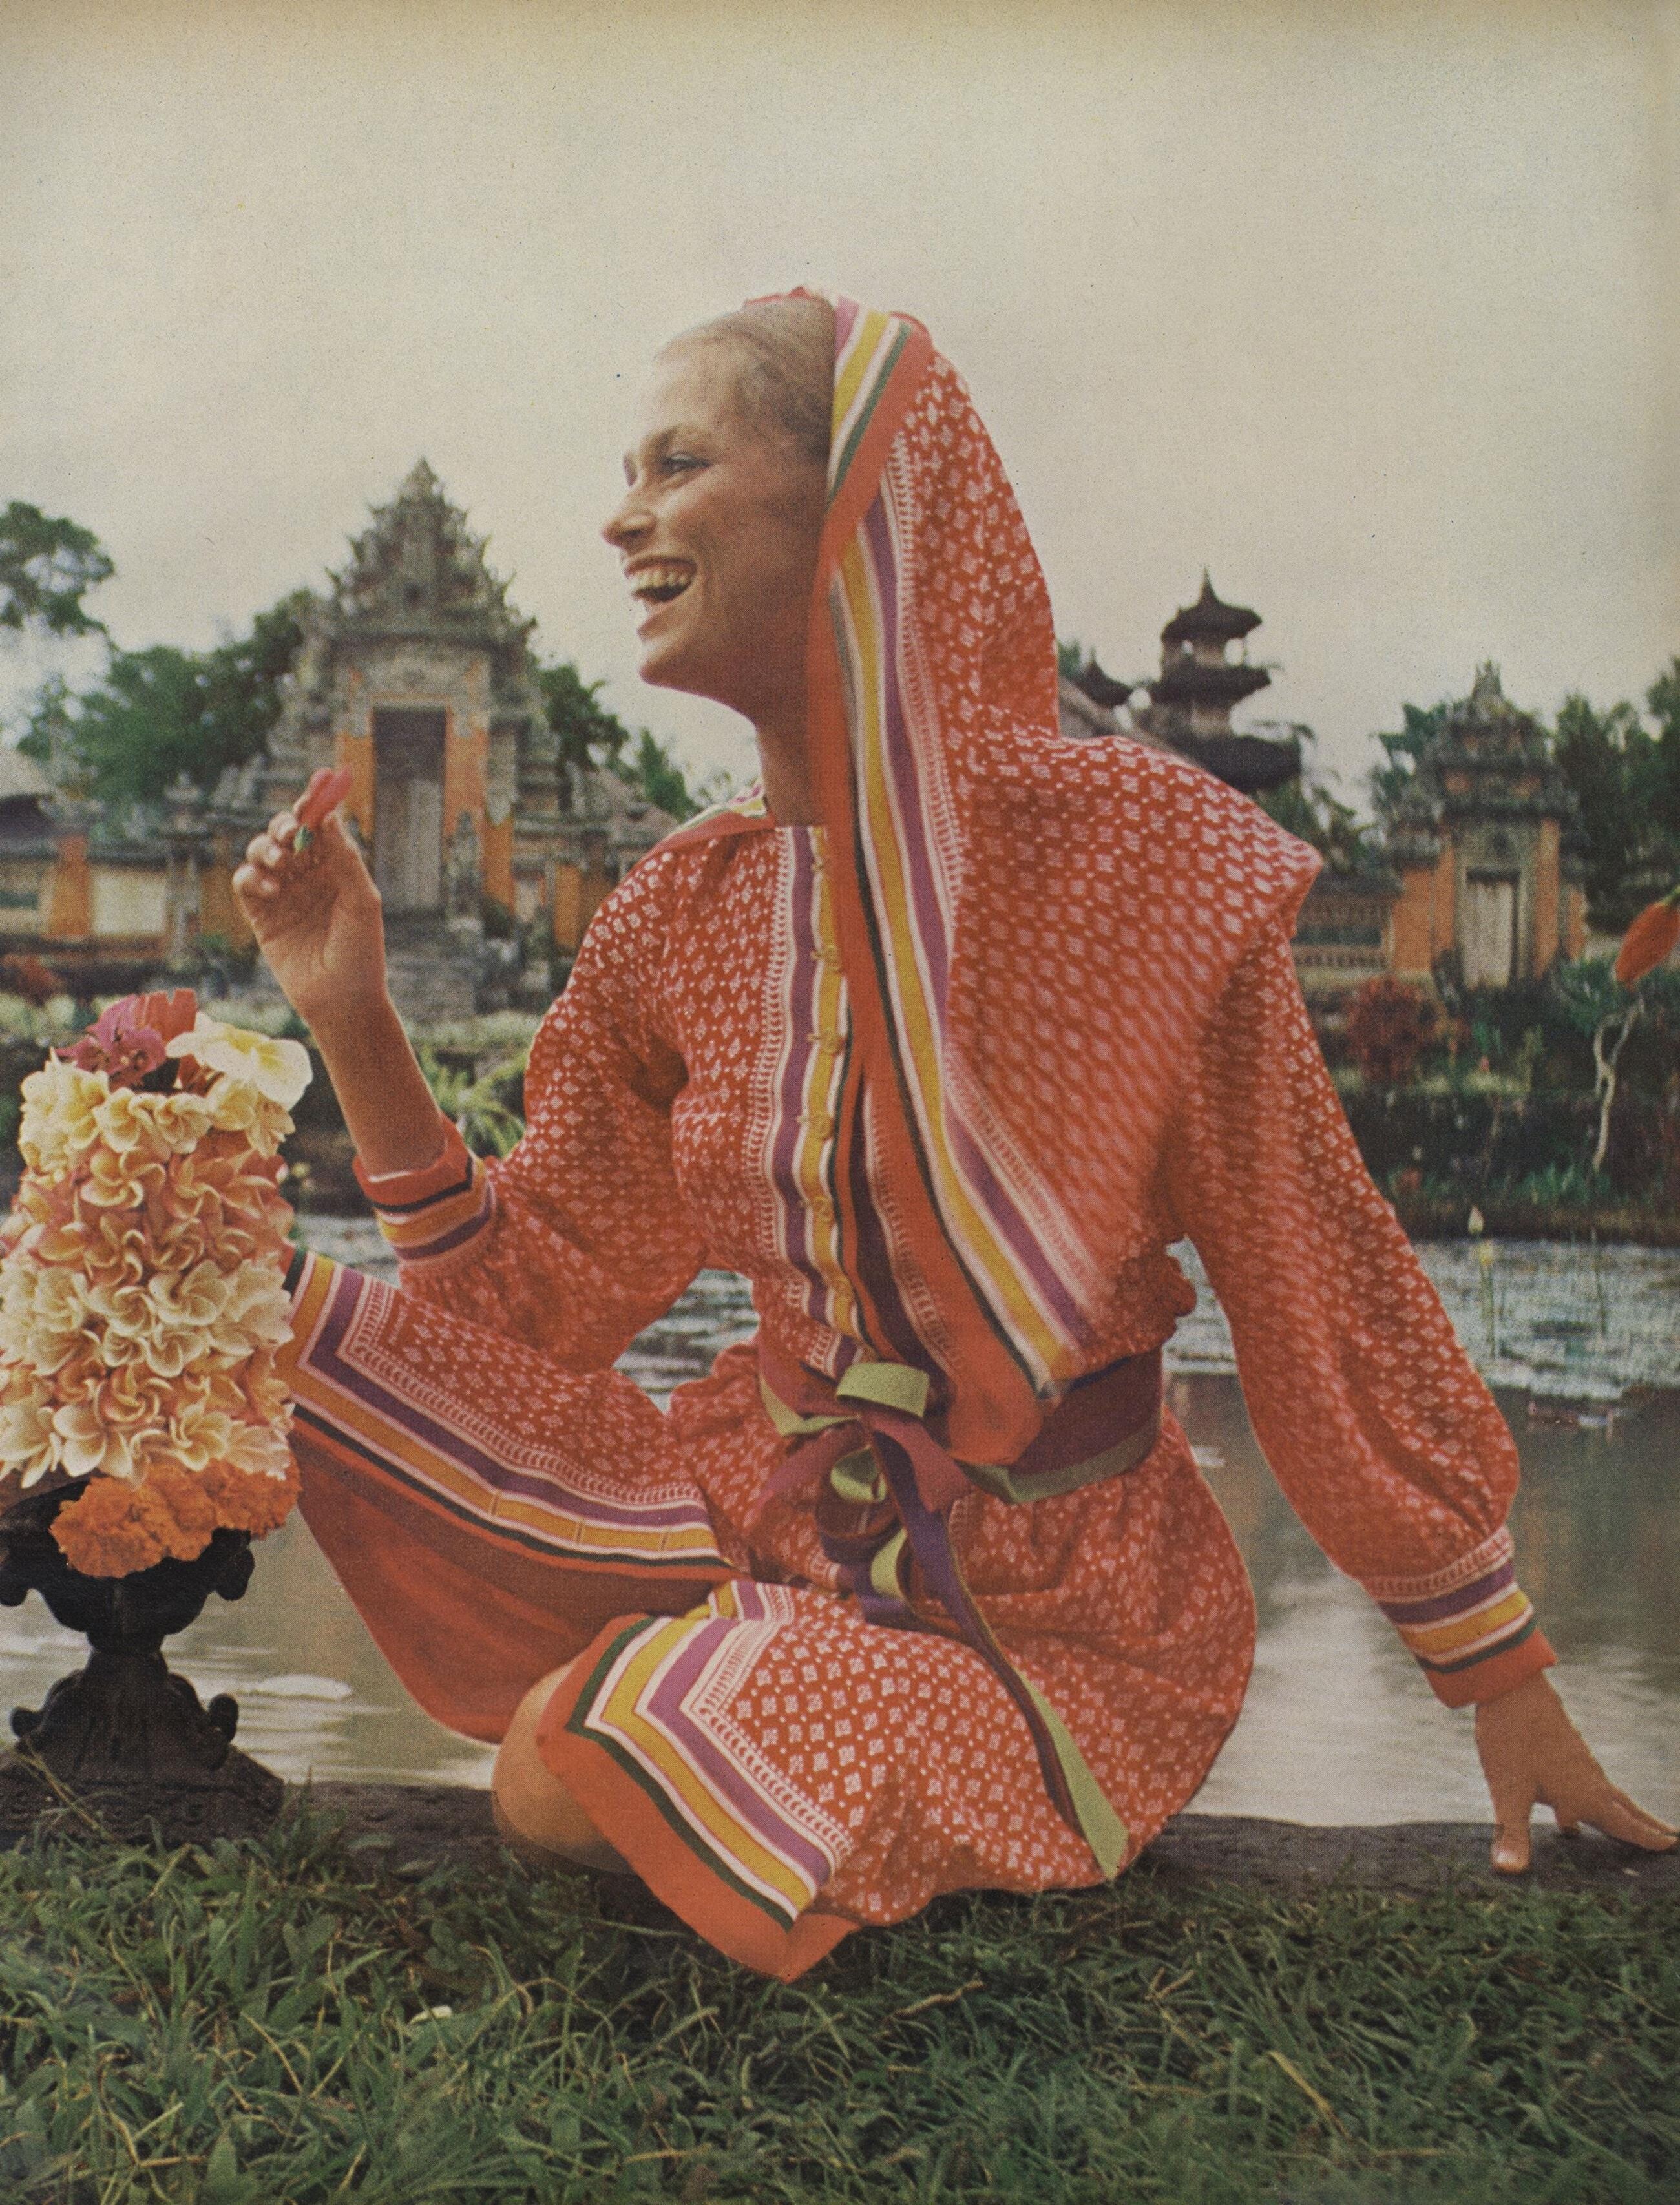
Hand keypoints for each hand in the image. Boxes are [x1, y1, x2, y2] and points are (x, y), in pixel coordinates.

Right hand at [232, 769, 385, 1034]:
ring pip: (262, 852)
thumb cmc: (362, 953)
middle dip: (285, 824)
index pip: (320, 826)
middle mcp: (308, 875)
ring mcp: (283, 893)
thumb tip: (329, 818)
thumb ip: (346, 859)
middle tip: (292, 832)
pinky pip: (245, 882)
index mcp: (337, 868)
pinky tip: (271, 889)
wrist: (342, 1001)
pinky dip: (252, 877)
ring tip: (280, 861)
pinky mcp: (261, 914)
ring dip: (266, 847)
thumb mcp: (362, 902)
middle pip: (286, 832)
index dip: (315, 804)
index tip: (315, 789)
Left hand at [1475, 1670, 1676, 1871]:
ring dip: (1625, 1809)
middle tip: (1672, 1839)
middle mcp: (1588, 1778)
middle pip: (1623, 1808)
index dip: (1645, 1838)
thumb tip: (1509, 1873)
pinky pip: (1592, 1775)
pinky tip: (1586, 1791)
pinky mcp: (1566, 1744)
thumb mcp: (1507, 1792)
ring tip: (1635, 1820)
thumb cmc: (1510, 1739)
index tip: (1672, 1846)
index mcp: (1583, 1795)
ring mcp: (1579, 1759)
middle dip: (1645, 1826)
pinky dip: (1601, 1791)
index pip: (1621, 1824)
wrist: (1509, 1685)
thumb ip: (1511, 1834)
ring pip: (1609, 1790)